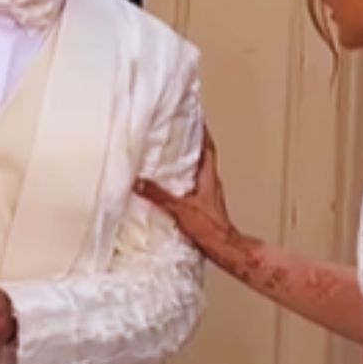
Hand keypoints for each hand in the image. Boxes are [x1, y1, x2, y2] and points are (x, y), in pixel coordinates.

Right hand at [134, 126, 236, 253]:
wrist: (223, 249)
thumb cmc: (210, 229)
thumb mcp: (180, 209)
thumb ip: (159, 195)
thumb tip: (139, 181)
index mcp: (208, 177)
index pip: (207, 146)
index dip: (201, 130)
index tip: (194, 115)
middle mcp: (210, 182)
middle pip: (202, 155)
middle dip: (191, 141)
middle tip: (178, 129)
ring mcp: (207, 194)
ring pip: (197, 169)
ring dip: (186, 160)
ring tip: (170, 152)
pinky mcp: (203, 206)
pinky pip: (192, 184)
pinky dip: (182, 178)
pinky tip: (170, 183)